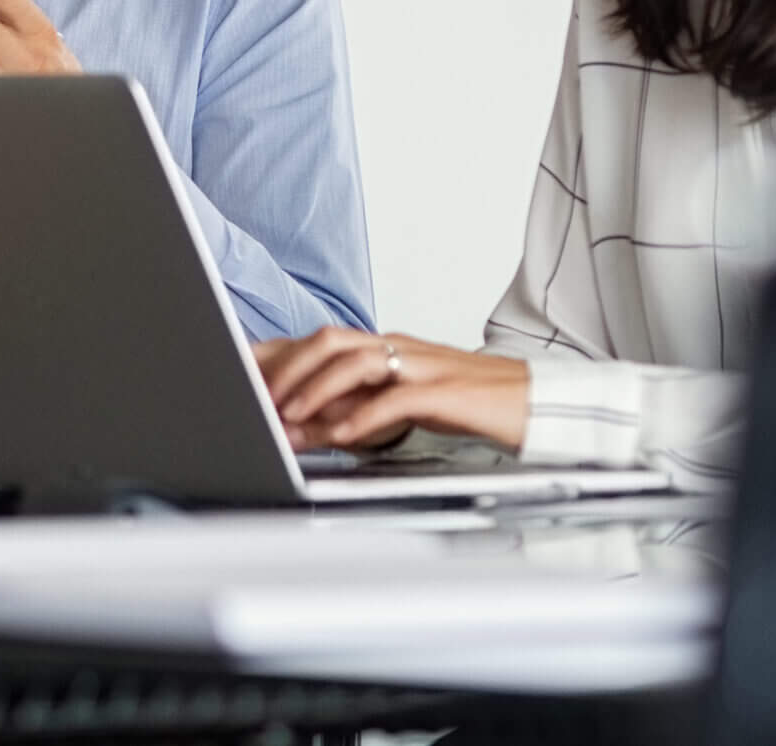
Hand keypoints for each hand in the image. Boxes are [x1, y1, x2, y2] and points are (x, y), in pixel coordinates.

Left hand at [252, 327, 528, 452]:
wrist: (537, 404)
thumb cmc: (469, 404)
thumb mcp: (402, 406)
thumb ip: (355, 410)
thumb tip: (306, 428)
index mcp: (385, 347)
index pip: (319, 341)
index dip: (276, 355)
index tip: (238, 374)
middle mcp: (397, 348)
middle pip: (329, 341)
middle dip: (285, 368)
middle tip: (254, 399)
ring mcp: (422, 365)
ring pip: (356, 361)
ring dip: (314, 389)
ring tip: (287, 417)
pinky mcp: (446, 391)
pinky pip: (398, 398)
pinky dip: (364, 416)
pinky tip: (342, 435)